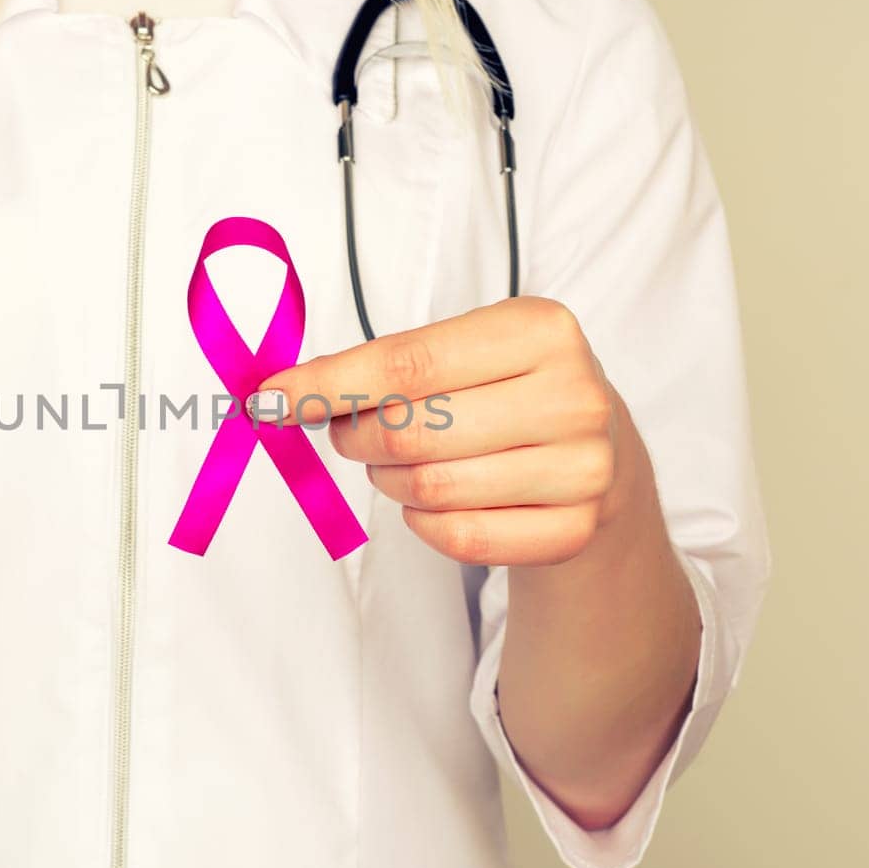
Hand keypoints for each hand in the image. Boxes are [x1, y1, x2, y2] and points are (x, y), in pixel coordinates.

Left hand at [255, 296, 643, 565]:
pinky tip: (434, 500)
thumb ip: (380, 364)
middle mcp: (573, 396)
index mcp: (541, 329)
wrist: (599, 448)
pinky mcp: (575, 529)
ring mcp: (583, 468)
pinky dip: (425, 523)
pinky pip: (459, 538)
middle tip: (351, 434)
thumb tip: (281, 393)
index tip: (269, 399)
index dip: (326, 386)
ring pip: (432, 489)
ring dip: (391, 480)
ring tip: (401, 463)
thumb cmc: (506, 388)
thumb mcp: (462, 348)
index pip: (407, 363)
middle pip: (412, 432)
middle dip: (359, 437)